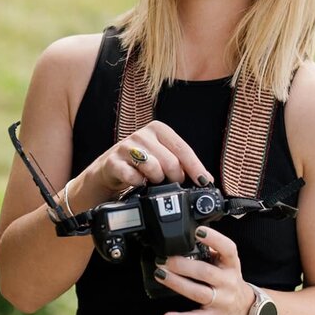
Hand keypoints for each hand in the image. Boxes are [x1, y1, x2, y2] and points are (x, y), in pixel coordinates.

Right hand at [84, 120, 212, 202]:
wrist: (108, 171)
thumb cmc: (139, 165)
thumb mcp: (162, 159)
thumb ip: (183, 165)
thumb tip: (206, 179)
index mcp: (158, 130)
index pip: (183, 148)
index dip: (195, 167)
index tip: (204, 181)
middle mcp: (142, 135)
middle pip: (170, 160)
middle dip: (175, 177)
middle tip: (172, 184)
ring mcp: (126, 147)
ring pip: (152, 167)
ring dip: (156, 180)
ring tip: (152, 181)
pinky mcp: (112, 162)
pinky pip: (132, 176)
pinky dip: (138, 183)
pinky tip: (137, 183)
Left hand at [155, 227, 255, 314]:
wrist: (245, 311)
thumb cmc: (230, 283)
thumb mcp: (228, 265)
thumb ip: (212, 252)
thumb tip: (189, 239)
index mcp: (231, 266)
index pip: (227, 249)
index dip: (214, 239)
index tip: (198, 231)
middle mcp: (227, 282)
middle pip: (205, 272)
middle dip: (183, 265)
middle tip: (165, 259)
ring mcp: (221, 301)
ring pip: (198, 292)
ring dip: (177, 283)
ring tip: (160, 275)